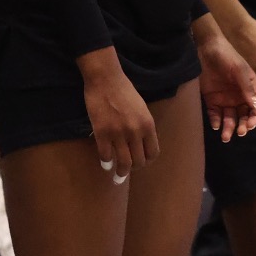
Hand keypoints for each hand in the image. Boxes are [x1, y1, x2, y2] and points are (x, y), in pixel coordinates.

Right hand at [79, 48, 157, 180]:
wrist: (105, 78)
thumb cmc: (124, 90)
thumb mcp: (142, 108)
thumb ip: (143, 126)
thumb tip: (141, 144)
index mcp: (148, 125)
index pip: (153, 153)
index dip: (147, 160)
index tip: (141, 161)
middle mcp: (135, 132)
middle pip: (139, 161)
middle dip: (134, 167)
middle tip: (128, 169)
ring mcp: (118, 133)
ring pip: (123, 163)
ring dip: (121, 173)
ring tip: (117, 177)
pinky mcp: (102, 132)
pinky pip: (105, 155)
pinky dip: (106, 161)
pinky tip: (105, 162)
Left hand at [195, 25, 255, 143]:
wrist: (205, 48)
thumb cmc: (227, 56)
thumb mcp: (240, 70)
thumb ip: (248, 88)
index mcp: (250, 89)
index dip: (255, 118)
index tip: (250, 125)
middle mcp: (239, 97)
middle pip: (244, 117)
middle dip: (243, 126)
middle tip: (240, 132)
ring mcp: (225, 99)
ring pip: (230, 119)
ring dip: (229, 128)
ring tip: (225, 136)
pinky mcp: (211, 100)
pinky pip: (215, 115)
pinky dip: (216, 122)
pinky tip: (216, 125)